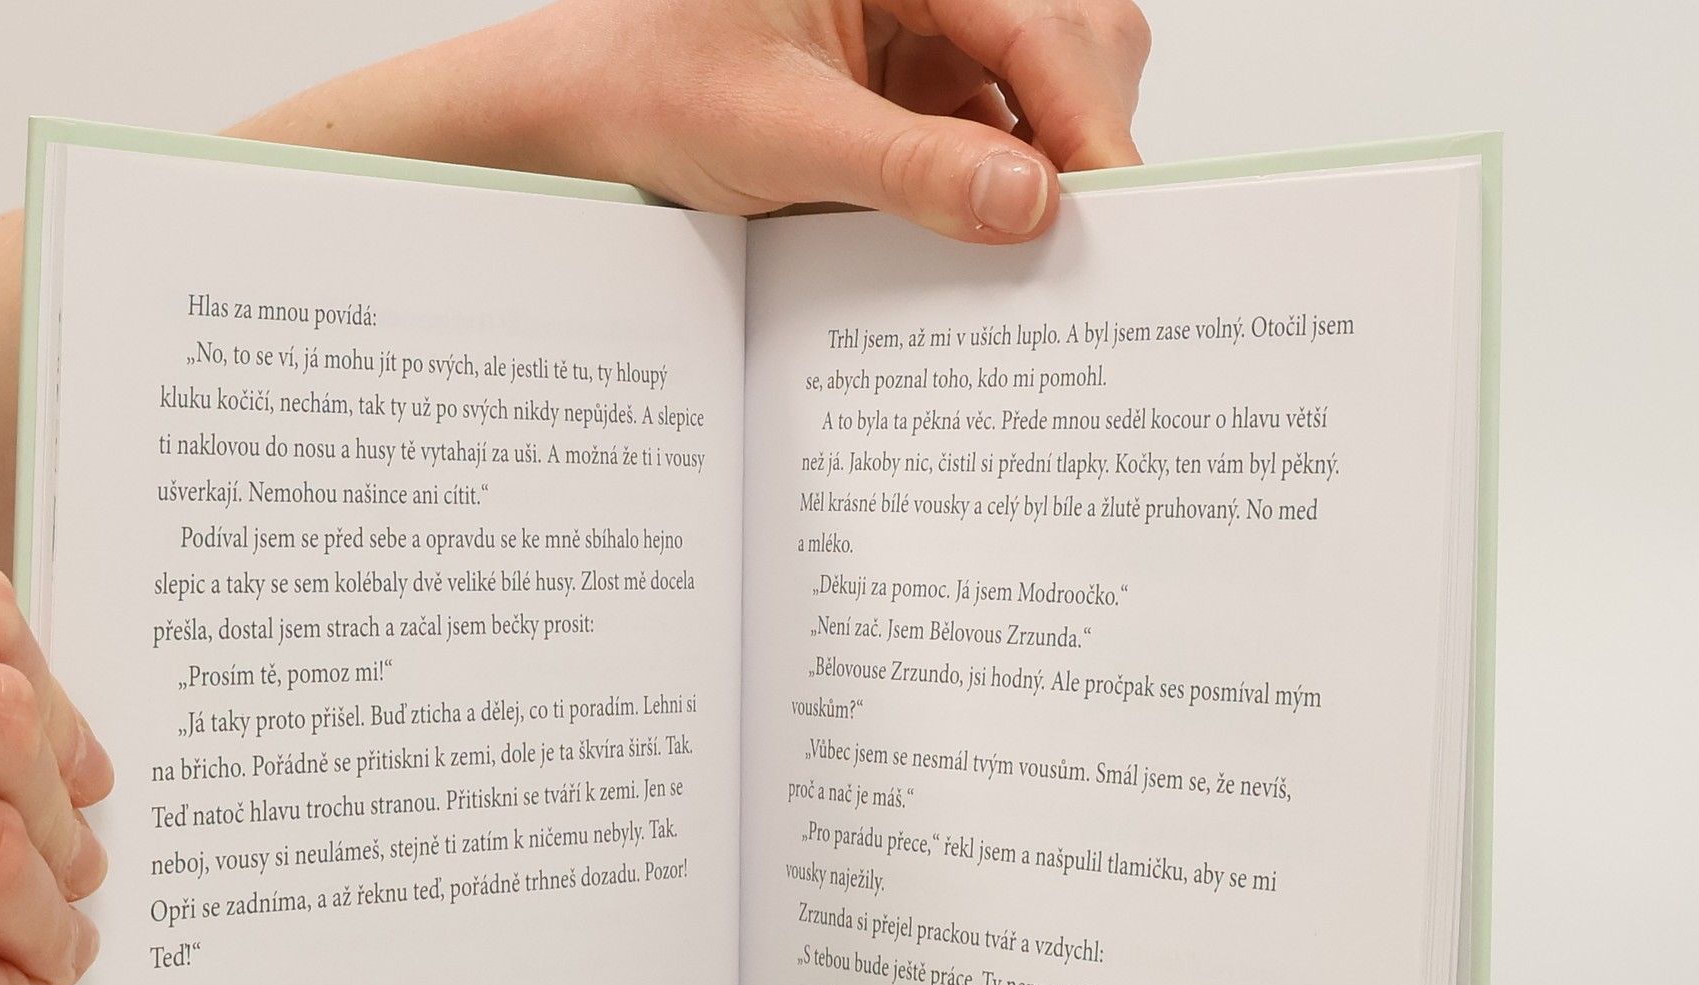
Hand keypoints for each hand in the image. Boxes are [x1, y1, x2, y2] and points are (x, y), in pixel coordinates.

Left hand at [242, 0, 1149, 247]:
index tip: (1114, 201)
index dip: (1085, 112)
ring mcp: (927, 27)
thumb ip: (905, 169)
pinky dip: (1006, 186)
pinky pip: (995, 127)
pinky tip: (999, 240)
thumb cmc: (649, 85)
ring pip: (1046, 83)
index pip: (1037, 16)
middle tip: (1095, 237)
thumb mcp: (776, 135)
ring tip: (1043, 247)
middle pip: (1073, 32)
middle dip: (1084, 130)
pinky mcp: (915, 85)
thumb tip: (1026, 205)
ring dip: (1051, 163)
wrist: (583, 112)